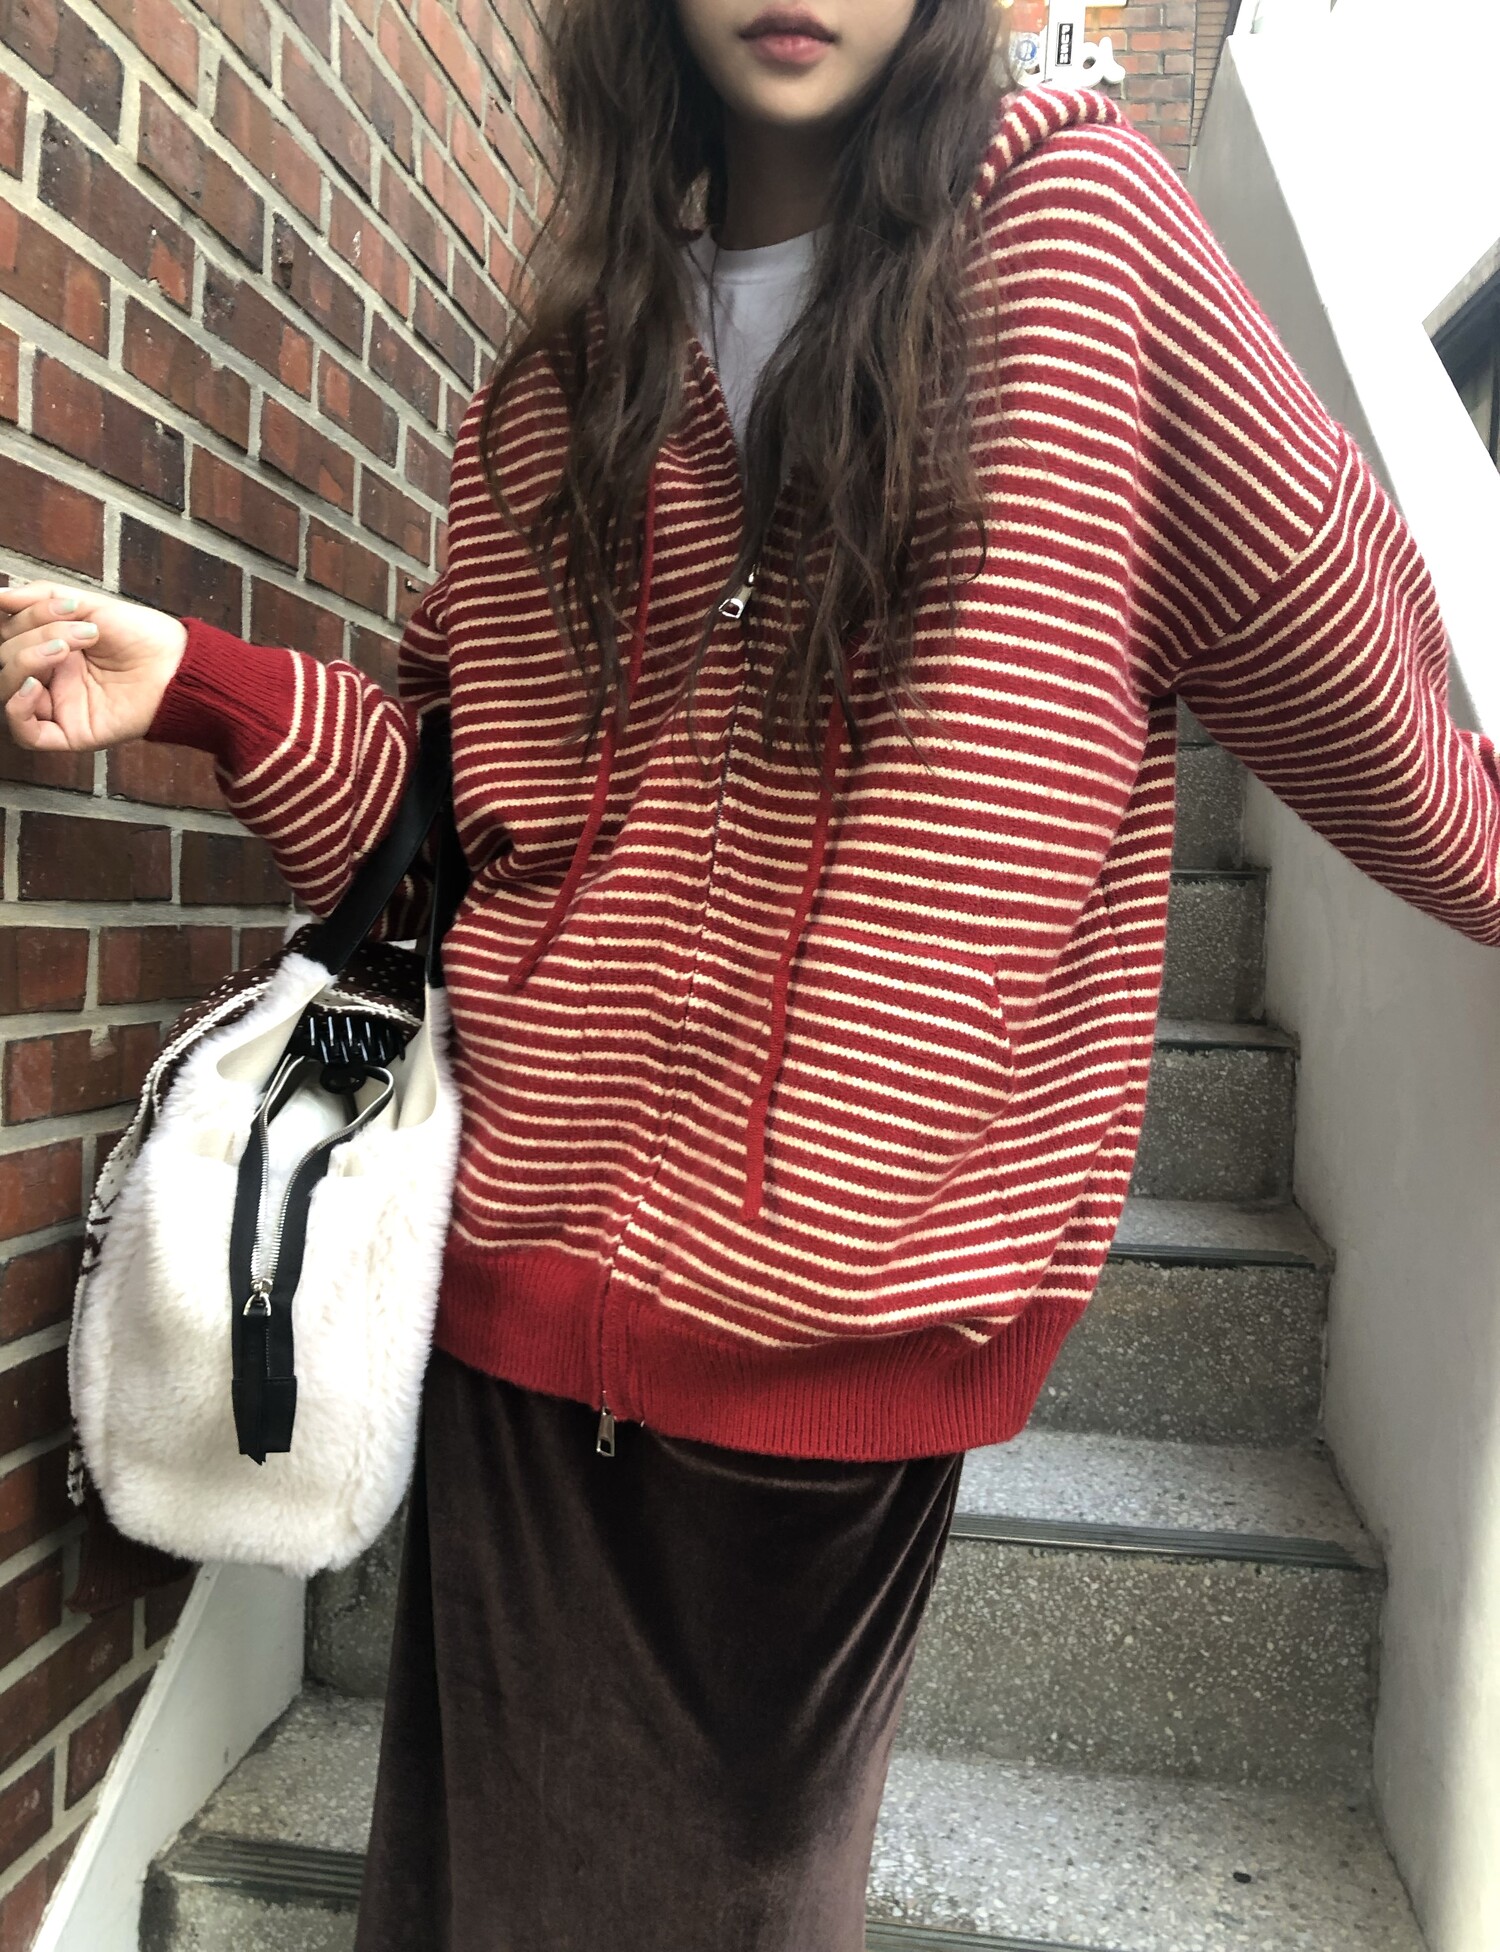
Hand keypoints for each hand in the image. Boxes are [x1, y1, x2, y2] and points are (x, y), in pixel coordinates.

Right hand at [0, 581, 187, 752]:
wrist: (178, 665)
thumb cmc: (142, 636)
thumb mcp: (88, 604)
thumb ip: (40, 598)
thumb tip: (0, 596)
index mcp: (49, 645)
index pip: (8, 631)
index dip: (22, 615)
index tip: (57, 602)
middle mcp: (49, 676)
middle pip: (6, 656)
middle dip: (36, 633)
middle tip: (82, 629)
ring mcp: (57, 705)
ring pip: (8, 688)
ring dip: (28, 659)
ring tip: (66, 646)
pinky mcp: (69, 733)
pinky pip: (25, 733)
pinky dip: (18, 708)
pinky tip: (35, 685)